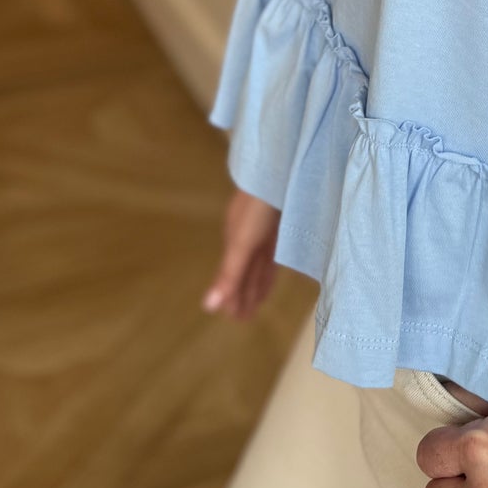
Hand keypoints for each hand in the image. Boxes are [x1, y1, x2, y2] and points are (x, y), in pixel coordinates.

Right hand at [201, 187, 280, 318]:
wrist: (279, 168)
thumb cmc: (258, 207)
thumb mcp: (242, 243)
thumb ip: (229, 274)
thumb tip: (208, 307)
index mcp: (235, 240)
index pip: (232, 276)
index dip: (233, 297)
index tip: (236, 319)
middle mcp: (246, 236)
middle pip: (244, 272)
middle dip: (243, 294)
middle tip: (245, 319)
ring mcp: (262, 229)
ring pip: (258, 263)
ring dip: (256, 284)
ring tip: (257, 304)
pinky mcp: (279, 222)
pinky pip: (272, 251)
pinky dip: (270, 266)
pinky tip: (273, 271)